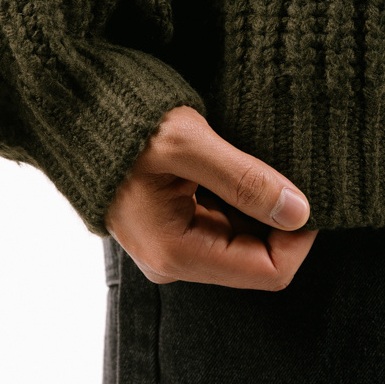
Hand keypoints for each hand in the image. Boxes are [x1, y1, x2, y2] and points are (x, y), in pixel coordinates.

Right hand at [103, 105, 318, 289]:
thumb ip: (246, 180)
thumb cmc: (123, 124)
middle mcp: (175, 260)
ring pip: (247, 241)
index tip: (310, 195)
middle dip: (283, 221)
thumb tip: (299, 211)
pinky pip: (227, 224)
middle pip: (259, 258)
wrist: (74, 112)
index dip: (300, 238)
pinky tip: (239, 168)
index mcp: (176, 252)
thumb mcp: (189, 144)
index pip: (269, 271)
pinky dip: (244, 200)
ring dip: (263, 208)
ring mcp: (173, 246)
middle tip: (290, 173)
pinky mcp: (174, 227)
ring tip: (259, 165)